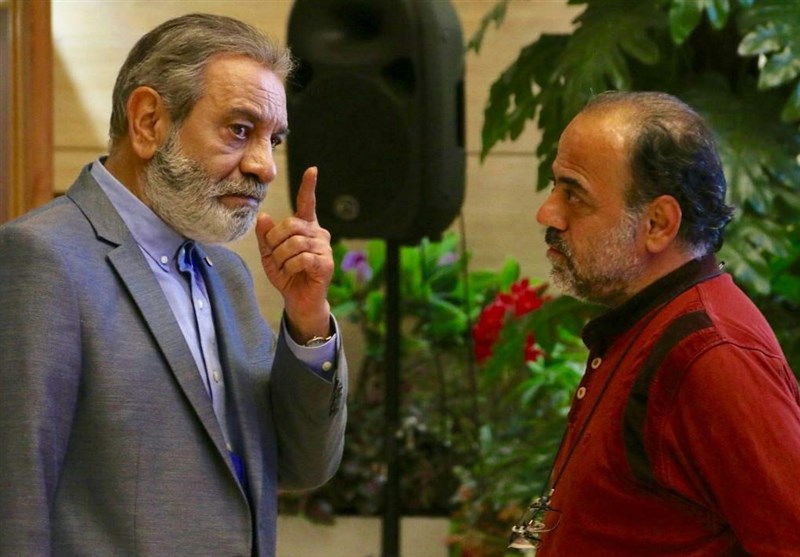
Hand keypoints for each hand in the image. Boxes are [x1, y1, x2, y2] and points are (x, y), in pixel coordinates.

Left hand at [256, 167, 332, 341]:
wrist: (298, 300)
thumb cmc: (287, 275)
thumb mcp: (269, 254)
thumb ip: (266, 236)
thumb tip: (264, 216)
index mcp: (305, 228)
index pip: (307, 203)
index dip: (309, 187)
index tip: (312, 170)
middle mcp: (318, 234)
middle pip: (291, 225)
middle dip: (276, 241)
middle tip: (275, 256)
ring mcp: (324, 248)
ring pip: (294, 243)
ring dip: (281, 258)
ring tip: (284, 267)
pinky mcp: (326, 263)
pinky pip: (301, 258)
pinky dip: (290, 267)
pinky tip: (293, 273)